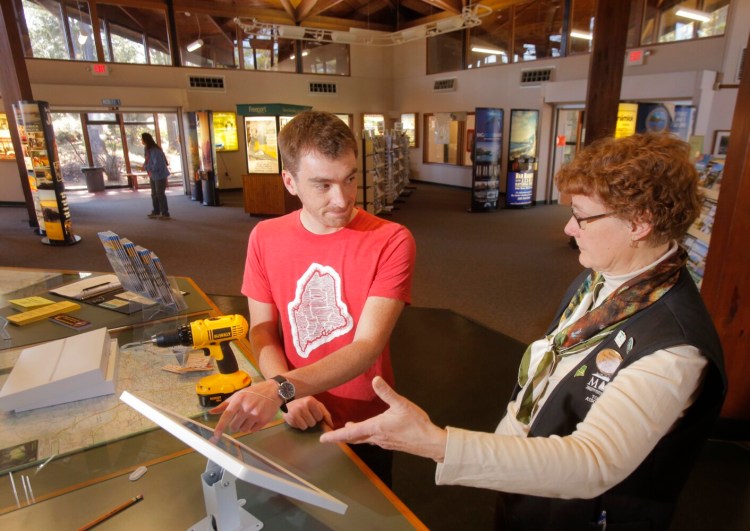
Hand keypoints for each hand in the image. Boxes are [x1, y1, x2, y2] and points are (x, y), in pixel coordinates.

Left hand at [210, 381, 280, 437]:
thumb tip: (211, 412)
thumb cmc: (254, 392)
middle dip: (235, 425)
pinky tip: (255, 419)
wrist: (274, 390)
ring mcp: (256, 414)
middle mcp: (247, 407)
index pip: (227, 415)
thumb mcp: (239, 394)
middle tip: (239, 419)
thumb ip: (225, 404)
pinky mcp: (264, 420)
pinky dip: (252, 427)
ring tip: (248, 417)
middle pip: (234, 426)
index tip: (216, 435)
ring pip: (243, 429)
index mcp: (239, 400)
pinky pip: (252, 430)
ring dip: (243, 426)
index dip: (220, 426)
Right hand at [284, 396, 332, 429]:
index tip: (313, 413)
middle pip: (313, 423)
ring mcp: (295, 413)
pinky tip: (298, 419)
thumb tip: (331, 425)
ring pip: (307, 426)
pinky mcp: (290, 419)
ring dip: (306, 424)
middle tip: (307, 415)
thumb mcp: (316, 405)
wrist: (288, 402)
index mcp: (310, 400)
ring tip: (303, 417)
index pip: (320, 416)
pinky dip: (301, 425)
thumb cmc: (306, 404)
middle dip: (312, 420)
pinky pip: (301, 428)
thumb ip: (325, 413)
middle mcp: (302, 406)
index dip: (318, 417)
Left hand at [320, 376, 447, 461]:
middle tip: (329, 436)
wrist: (430, 443)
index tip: (323, 439)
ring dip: (353, 436)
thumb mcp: (401, 404)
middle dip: (341, 436)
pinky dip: (364, 436)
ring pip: (363, 440)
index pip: (350, 432)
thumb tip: (375, 379)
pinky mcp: (390, 444)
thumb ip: (387, 392)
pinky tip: (368, 432)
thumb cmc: (417, 424)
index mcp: (376, 427)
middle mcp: (376, 437)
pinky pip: (372, 440)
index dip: (335, 435)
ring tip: (346, 430)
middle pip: (354, 438)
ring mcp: (383, 442)